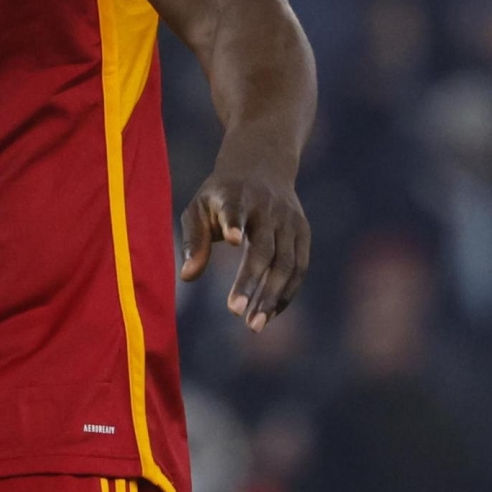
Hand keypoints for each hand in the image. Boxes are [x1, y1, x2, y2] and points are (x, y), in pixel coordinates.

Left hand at [178, 168, 309, 331]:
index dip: (233, 222)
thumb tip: (188, 276)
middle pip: (263, 248)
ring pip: (286, 263)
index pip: (235, 209)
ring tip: (254, 325)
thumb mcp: (199, 208)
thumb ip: (193, 240)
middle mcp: (267, 208)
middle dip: (250, 281)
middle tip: (234, 312)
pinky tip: (269, 314)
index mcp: (236, 196)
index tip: (231, 239)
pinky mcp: (303, 233)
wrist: (263, 166)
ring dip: (271, 296)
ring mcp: (289, 221)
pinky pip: (299, 269)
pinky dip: (286, 293)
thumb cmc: (221, 196)